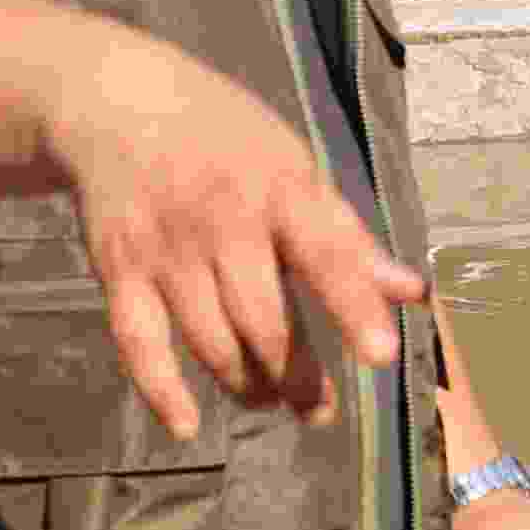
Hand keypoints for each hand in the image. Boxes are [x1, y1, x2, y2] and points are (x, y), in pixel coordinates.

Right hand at [41, 24, 428, 443]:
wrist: (120, 104)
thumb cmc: (226, 140)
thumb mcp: (295, 166)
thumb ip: (347, 236)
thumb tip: (411, 293)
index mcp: (280, 189)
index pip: (326, 254)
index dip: (353, 307)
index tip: (382, 357)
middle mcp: (223, 221)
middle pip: (263, 318)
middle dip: (296, 375)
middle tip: (318, 408)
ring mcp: (166, 248)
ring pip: (210, 339)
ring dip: (246, 383)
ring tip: (271, 401)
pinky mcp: (118, 269)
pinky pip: (139, 342)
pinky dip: (162, 390)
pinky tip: (188, 425)